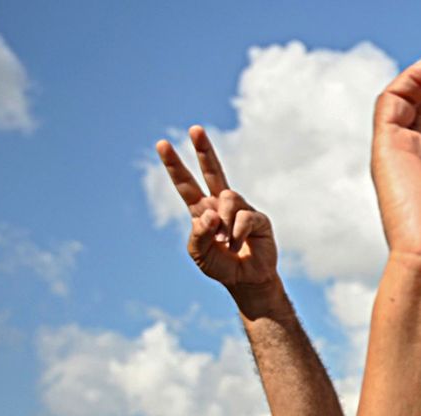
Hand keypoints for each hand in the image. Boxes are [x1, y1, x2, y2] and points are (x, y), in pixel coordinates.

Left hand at [156, 126, 279, 294]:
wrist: (246, 280)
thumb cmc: (220, 265)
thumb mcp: (198, 253)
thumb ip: (198, 233)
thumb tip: (210, 213)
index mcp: (201, 209)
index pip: (186, 183)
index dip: (174, 164)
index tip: (162, 144)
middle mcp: (221, 204)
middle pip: (211, 170)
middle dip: (204, 149)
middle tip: (195, 129)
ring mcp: (241, 209)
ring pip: (228, 197)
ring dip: (224, 224)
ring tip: (225, 244)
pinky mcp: (258, 219)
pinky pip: (244, 217)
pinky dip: (237, 234)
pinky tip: (237, 246)